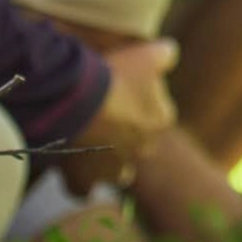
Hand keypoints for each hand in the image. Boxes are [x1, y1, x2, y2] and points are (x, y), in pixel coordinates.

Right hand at [60, 38, 178, 197]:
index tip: (122, 87)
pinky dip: (78, 181)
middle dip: (125, 132)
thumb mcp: (147, 54)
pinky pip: (82, 189)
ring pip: (117, 171)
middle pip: (138, 142)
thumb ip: (167, 54)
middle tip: (103, 112)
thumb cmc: (115, 75)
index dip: (139, 98)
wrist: (78, 100)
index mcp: (161, 119)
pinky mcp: (85, 181)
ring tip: (91, 144)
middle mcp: (143, 150)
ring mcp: (114, 170)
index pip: (158, 111)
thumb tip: (170, 53)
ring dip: (109, 161)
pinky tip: (70, 167)